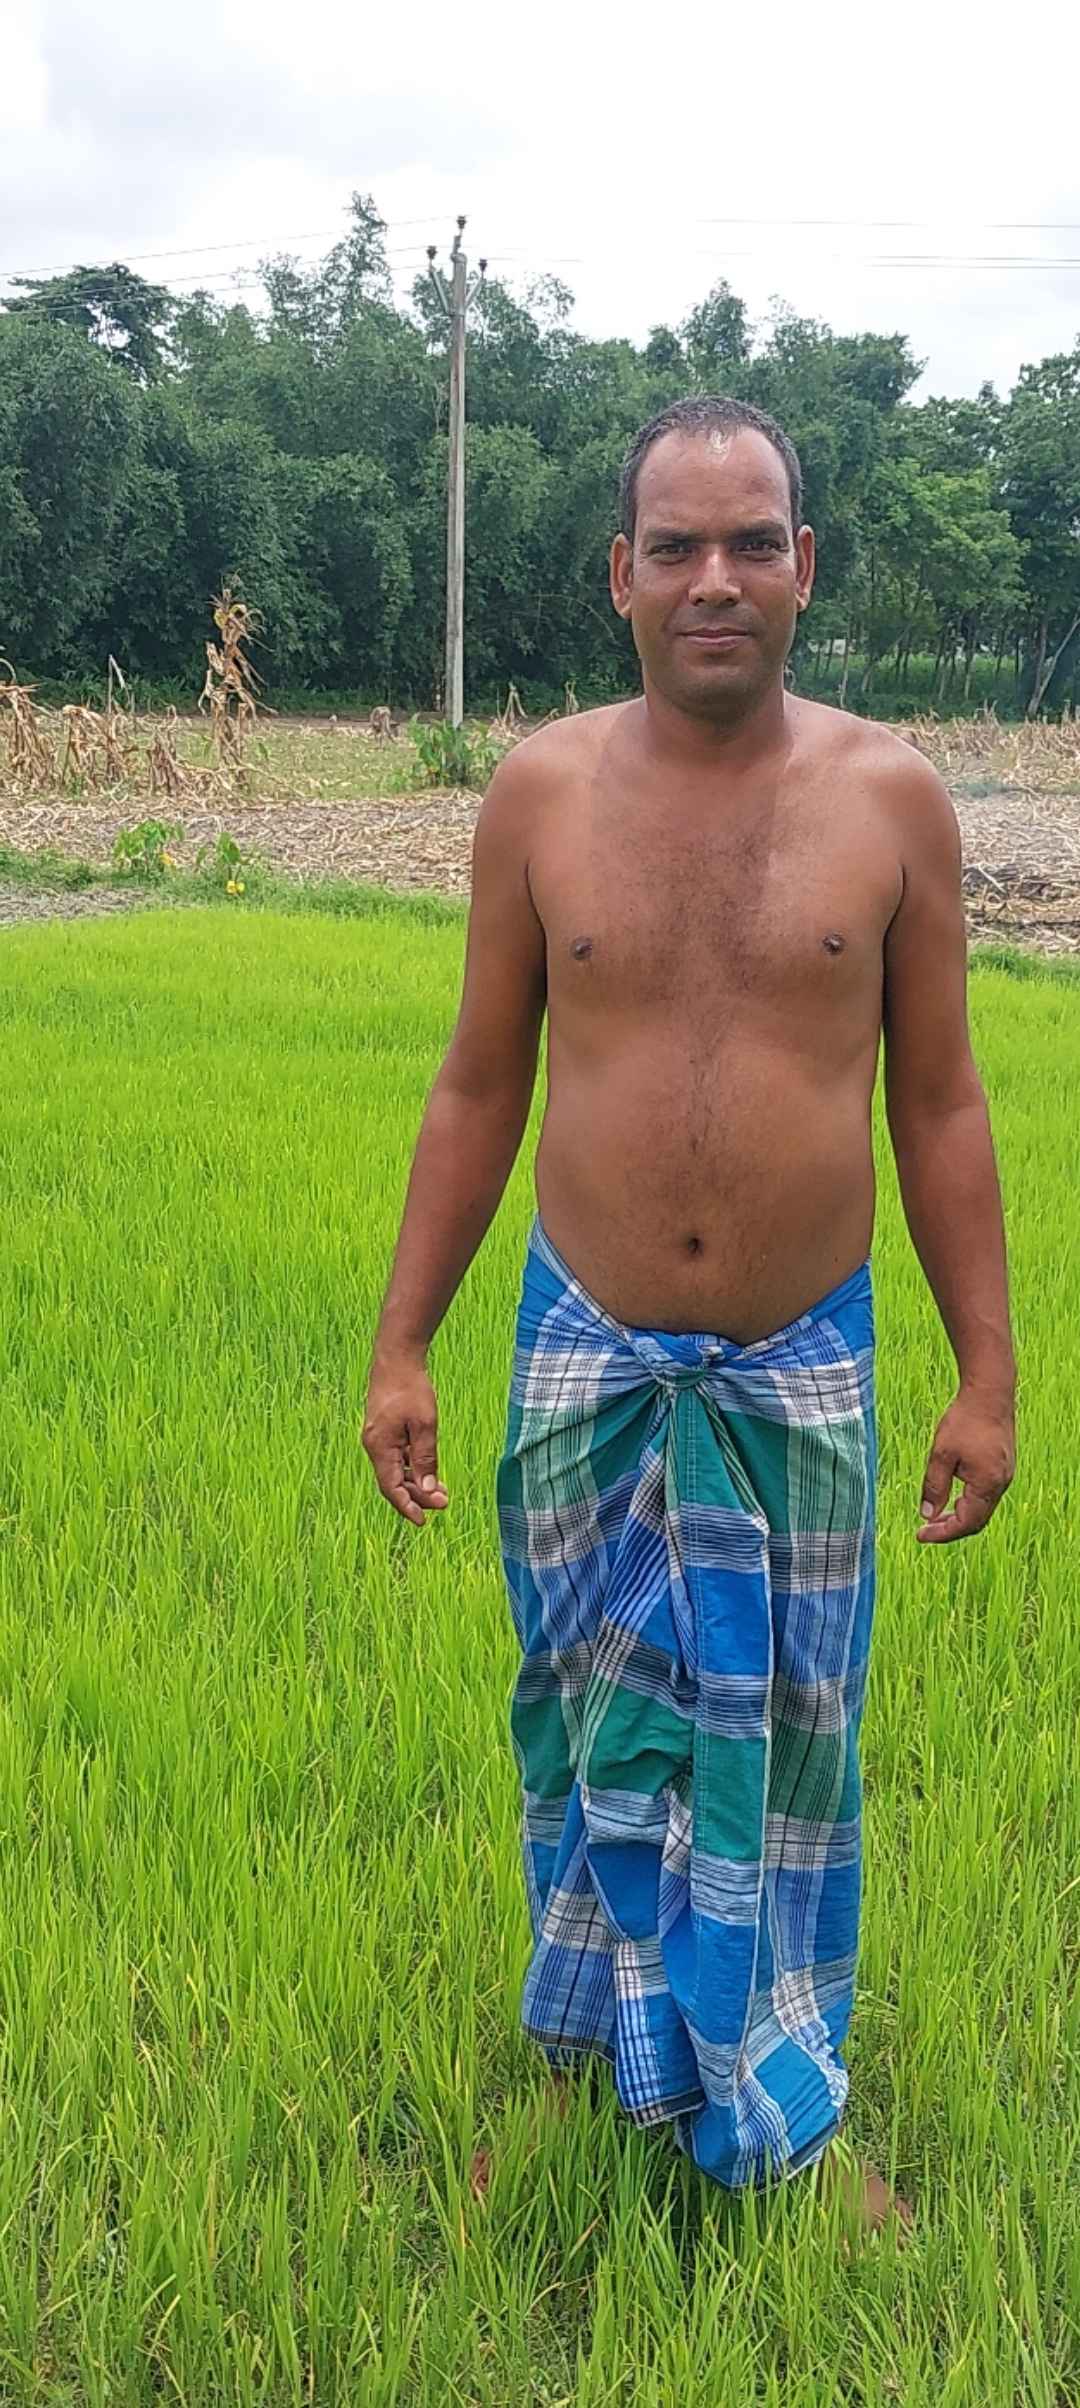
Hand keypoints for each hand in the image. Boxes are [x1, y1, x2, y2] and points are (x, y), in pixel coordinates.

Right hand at [362, 1352, 449, 1527]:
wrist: (396, 1358)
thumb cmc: (410, 1389)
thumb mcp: (425, 1425)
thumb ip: (425, 1458)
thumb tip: (427, 1489)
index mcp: (380, 1447)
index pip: (391, 1488)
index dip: (407, 1507)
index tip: (423, 1522)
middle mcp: (374, 1446)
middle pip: (393, 1482)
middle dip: (417, 1496)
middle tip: (444, 1502)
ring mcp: (377, 1438)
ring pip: (395, 1470)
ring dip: (416, 1483)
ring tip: (441, 1491)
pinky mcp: (384, 1430)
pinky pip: (396, 1458)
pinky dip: (411, 1468)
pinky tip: (428, 1471)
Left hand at [917, 1385, 1014, 1543]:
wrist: (989, 1393)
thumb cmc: (965, 1420)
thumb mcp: (941, 1455)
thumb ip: (934, 1487)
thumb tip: (927, 1515)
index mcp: (987, 1485)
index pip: (966, 1523)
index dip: (942, 1533)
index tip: (920, 1535)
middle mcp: (1001, 1484)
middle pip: (977, 1521)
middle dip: (951, 1528)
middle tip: (925, 1530)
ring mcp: (1005, 1475)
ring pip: (982, 1508)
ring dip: (960, 1515)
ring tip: (936, 1516)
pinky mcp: (1003, 1466)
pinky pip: (987, 1494)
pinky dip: (969, 1502)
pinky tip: (953, 1497)